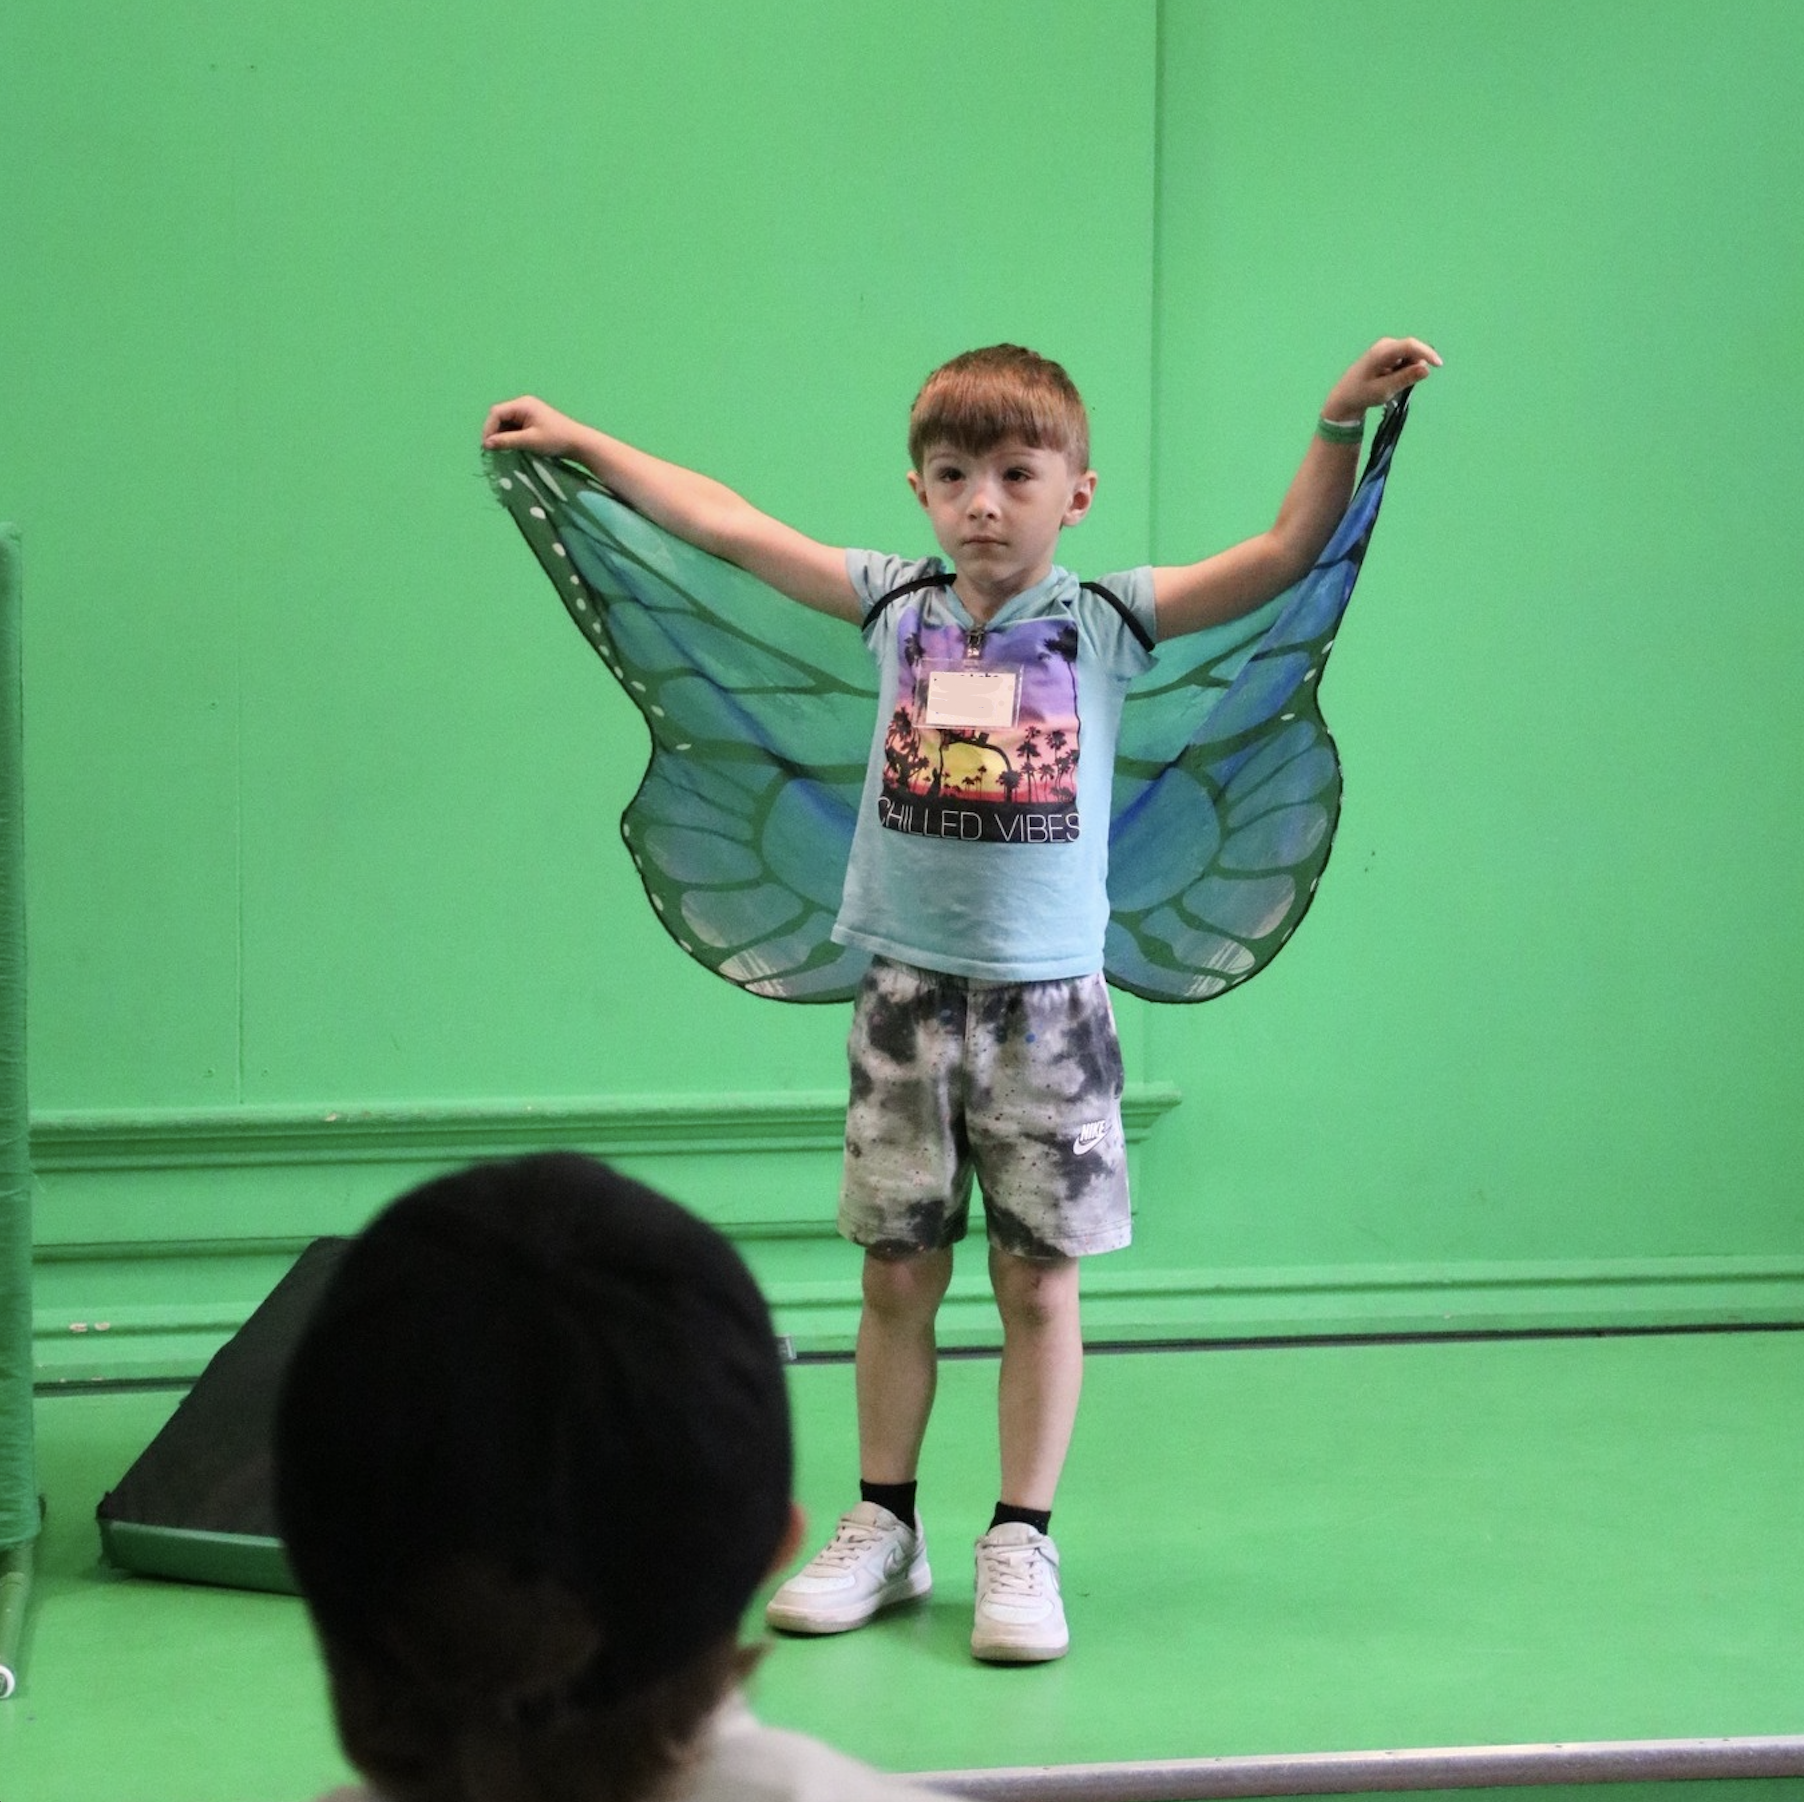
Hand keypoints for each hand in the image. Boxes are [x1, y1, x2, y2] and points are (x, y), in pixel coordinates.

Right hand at [480, 395, 590, 457]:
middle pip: (500, 416)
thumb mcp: (529, 441)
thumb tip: (486, 444)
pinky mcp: (532, 420)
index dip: (489, 428)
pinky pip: (514, 426)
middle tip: (492, 450)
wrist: (579, 442)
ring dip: (502, 435)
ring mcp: (528, 411)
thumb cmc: (556, 440)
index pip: (496, 412)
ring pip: (506, 422)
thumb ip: (507, 441)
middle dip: (494, 432)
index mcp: (523, 404)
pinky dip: (510, 436)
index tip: (487, 446)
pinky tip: (512, 447)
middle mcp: (523, 404)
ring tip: (502, 450)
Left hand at [1323, 337, 1441, 418]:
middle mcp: (1385, 344)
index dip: (1426, 353)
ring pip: (1411, 356)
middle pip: (1413, 350)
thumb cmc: (1362, 394)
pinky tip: (1390, 379)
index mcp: (1381, 352)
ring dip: (1408, 370)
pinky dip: (1404, 370)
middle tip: (1398, 385)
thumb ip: (1404, 379)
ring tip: (1391, 383)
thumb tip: (1426, 369)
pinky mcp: (1389, 352)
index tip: (1438, 365)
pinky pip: (1406, 359)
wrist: (1345, 396)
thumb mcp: (1383, 390)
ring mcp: (1387, 347)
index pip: (1410, 345)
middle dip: (1415, 366)